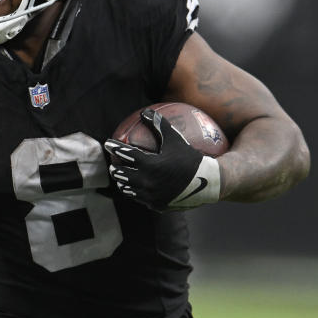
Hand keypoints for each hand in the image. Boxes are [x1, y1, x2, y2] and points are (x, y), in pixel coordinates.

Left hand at [104, 108, 220, 210]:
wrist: (209, 183)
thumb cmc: (191, 158)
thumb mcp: (175, 140)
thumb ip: (159, 125)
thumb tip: (145, 111)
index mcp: (150, 165)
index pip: (126, 155)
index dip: (115, 148)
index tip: (108, 144)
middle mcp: (148, 182)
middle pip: (123, 175)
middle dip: (116, 169)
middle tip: (113, 165)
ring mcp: (152, 196)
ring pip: (129, 189)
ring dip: (123, 183)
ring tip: (120, 179)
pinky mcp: (157, 205)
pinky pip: (141, 199)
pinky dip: (136, 193)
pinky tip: (135, 190)